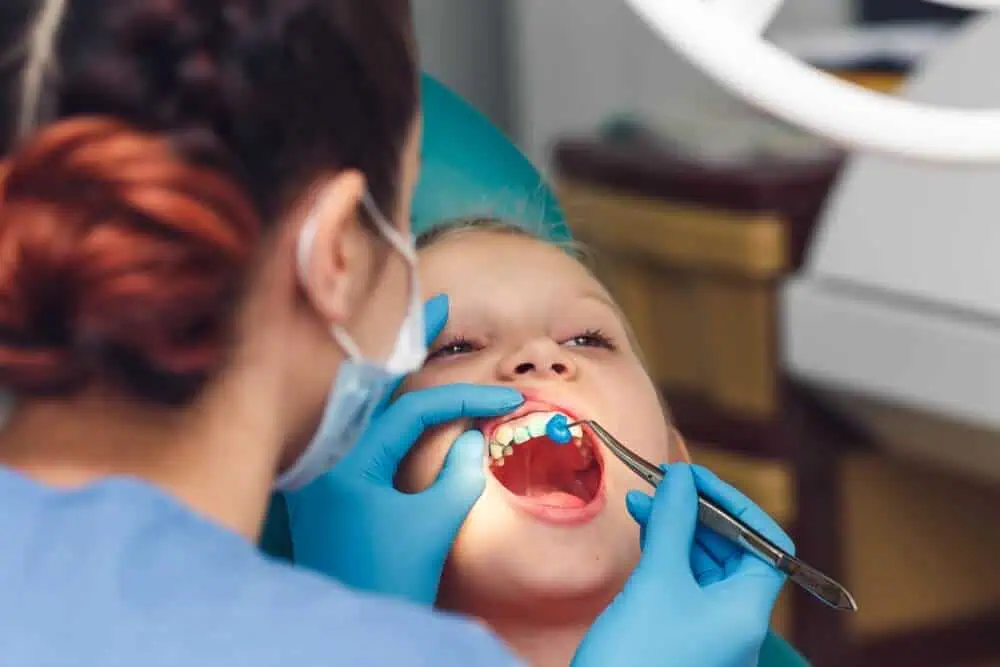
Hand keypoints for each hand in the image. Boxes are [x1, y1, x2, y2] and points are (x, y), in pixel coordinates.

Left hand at [284, 295, 522, 605]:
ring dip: (397, 364)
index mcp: (346, 462)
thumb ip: (458, 475)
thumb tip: (473, 436)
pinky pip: (361, 425)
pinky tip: (403, 386)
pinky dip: (387, 400)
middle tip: (439, 299)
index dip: (465, 398)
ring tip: (422, 328)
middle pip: (374, 382)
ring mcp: (325, 468)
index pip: (413, 409)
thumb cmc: (385, 582)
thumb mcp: (431, 528)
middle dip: (409, 342)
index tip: (505, 396)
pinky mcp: (332, 483)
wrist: (345, 631)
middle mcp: (327, 455)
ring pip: (365, 400)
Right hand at [573, 464, 792, 666]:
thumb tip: (681, 478)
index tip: (693, 479)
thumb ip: (674, 523)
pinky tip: (644, 535)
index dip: (733, 504)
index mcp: (748, 611)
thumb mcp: (657, 580)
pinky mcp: (683, 638)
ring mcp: (711, 634)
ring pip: (705, 567)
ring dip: (678, 531)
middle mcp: (737, 623)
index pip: (766, 543)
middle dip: (699, 513)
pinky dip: (667, 556)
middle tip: (662, 486)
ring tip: (642, 504)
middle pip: (735, 551)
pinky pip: (685, 586)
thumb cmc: (637, 656)